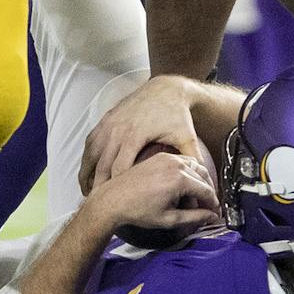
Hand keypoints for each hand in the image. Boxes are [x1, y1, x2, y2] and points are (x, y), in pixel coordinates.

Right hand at [79, 75, 203, 194]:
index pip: (120, 169)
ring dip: (88, 175)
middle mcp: (117, 130)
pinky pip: (89, 145)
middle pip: (102, 166)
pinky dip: (86, 161)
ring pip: (92, 155)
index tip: (114, 204)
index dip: (116, 189)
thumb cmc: (175, 114)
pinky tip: (87, 174)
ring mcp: (108, 125)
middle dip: (99, 187)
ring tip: (88, 193)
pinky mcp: (104, 121)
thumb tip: (206, 182)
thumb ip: (193, 160)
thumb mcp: (186, 137)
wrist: (164, 88)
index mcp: (135, 136)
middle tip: (98, 205)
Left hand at [84, 151, 220, 237]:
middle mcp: (175, 164)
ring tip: (197, 197)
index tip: (215, 213)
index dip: (214, 204)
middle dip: (208, 192)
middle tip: (208, 207)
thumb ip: (194, 218)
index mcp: (179, 179)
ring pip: (194, 166)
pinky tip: (184, 185)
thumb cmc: (138, 210)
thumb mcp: (169, 219)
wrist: (113, 199)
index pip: (207, 190)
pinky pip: (182, 161)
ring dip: (200, 180)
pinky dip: (188, 171)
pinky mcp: (159, 156)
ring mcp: (166, 157)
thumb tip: (211, 217)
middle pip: (203, 176)